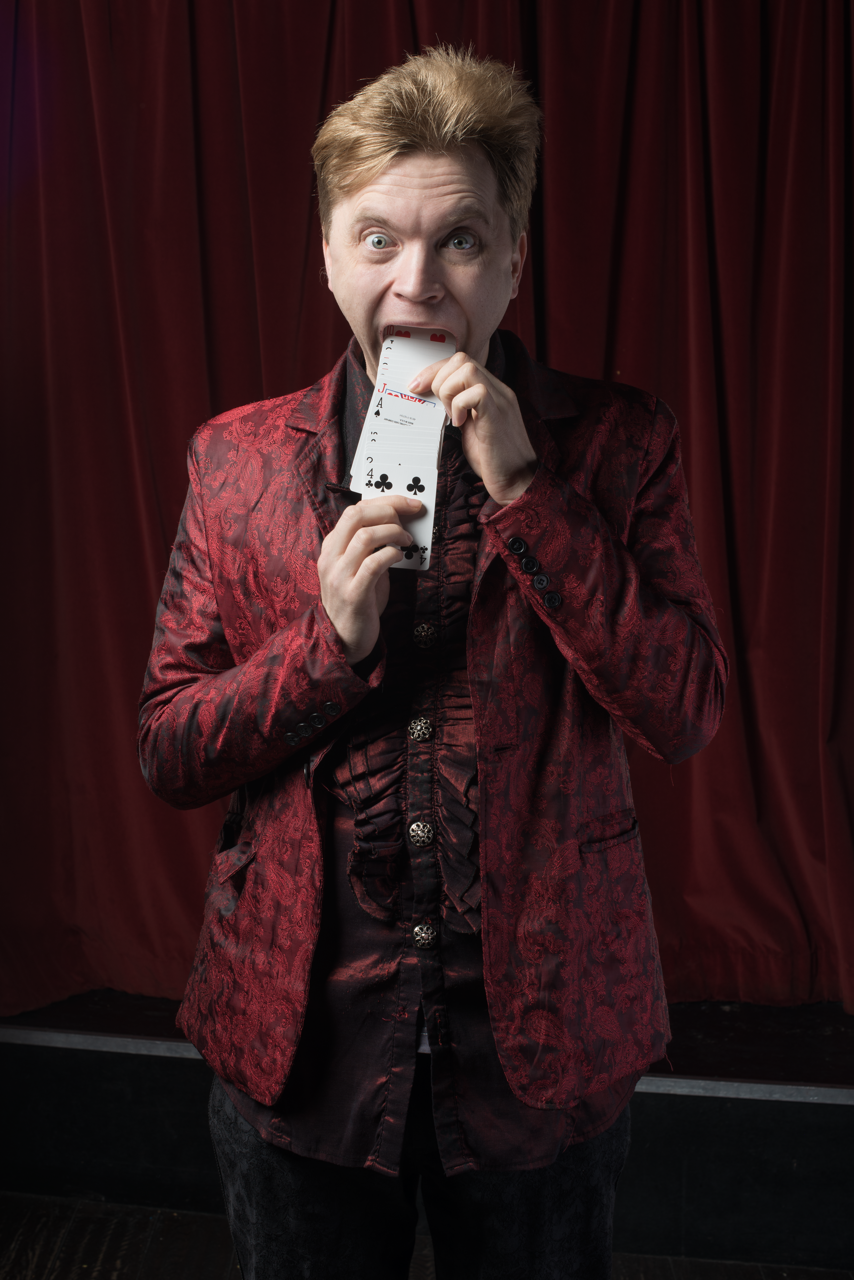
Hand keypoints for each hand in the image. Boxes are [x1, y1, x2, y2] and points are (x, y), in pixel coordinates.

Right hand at [318, 495, 422, 664]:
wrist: (344, 639)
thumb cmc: (358, 600)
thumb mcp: (358, 567)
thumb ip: (370, 546)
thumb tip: (399, 523)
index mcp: (330, 547)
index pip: (353, 510)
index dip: (384, 501)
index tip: (408, 503)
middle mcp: (330, 557)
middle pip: (357, 515)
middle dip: (390, 509)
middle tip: (411, 515)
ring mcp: (339, 576)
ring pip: (365, 536)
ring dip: (394, 532)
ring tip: (407, 540)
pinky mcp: (353, 594)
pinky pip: (374, 564)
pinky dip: (392, 554)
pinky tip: (400, 556)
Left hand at [408, 352, 537, 504]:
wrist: (518, 481)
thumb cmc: (493, 459)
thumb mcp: (471, 427)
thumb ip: (458, 410)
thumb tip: (432, 399)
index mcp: (491, 391)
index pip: (461, 361)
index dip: (434, 370)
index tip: (416, 387)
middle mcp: (498, 390)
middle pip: (461, 359)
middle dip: (437, 378)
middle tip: (436, 406)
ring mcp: (500, 401)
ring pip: (467, 369)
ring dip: (448, 390)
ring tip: (450, 415)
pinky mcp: (497, 416)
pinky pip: (476, 392)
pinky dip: (459, 405)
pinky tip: (458, 424)